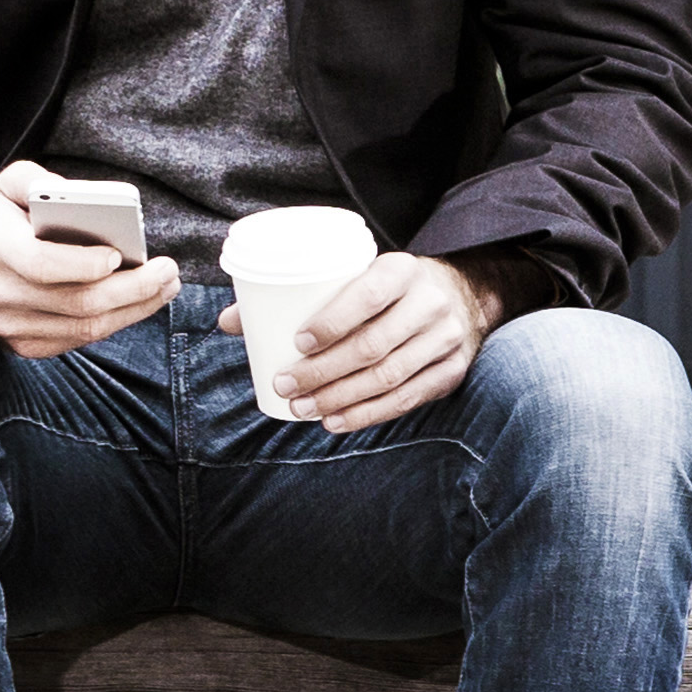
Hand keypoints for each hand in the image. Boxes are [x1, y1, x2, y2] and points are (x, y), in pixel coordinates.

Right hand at [0, 163, 181, 357]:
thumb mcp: (9, 183)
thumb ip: (44, 181)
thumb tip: (90, 199)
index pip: (43, 265)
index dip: (86, 264)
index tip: (122, 253)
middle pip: (78, 303)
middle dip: (134, 290)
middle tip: (168, 273)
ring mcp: (8, 325)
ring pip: (84, 329)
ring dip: (134, 311)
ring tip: (165, 288)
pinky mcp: (20, 344)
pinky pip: (76, 341)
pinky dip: (112, 324)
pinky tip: (136, 305)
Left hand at [233, 248, 502, 432]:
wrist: (462, 296)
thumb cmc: (388, 288)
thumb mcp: (356, 275)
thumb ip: (296, 295)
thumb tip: (229, 321)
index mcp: (403, 270)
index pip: (369, 295)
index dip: (333, 321)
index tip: (298, 342)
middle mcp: (430, 303)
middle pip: (374, 345)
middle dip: (324, 371)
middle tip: (286, 385)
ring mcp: (446, 340)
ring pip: (389, 377)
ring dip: (340, 398)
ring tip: (302, 408)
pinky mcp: (452, 370)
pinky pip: (407, 399)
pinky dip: (368, 414)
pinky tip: (335, 421)